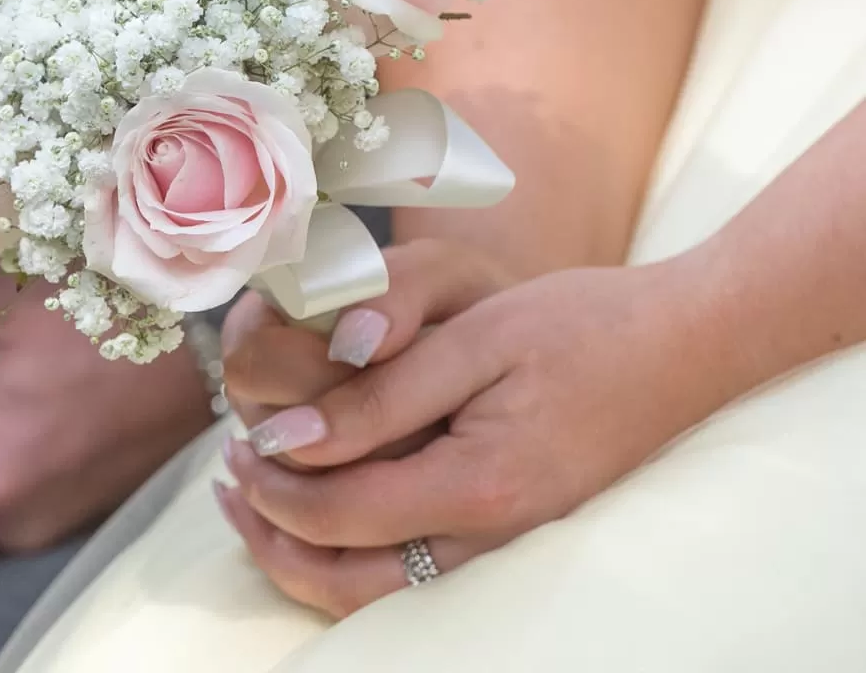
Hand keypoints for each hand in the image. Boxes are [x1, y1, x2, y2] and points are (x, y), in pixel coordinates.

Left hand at [214, 256, 733, 617]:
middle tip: (228, 482)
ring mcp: (510, 541)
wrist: (685, 341)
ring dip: (307, 555)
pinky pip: (417, 573)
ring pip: (381, 592)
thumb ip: (378, 397)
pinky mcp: (515, 530)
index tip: (237, 442)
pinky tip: (325, 504)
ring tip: (254, 499)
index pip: (342, 513)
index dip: (276, 485)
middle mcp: (496, 533)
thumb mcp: (470, 337)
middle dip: (276, 539)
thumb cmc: (579, 322)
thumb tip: (288, 441)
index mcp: (480, 483)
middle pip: (352, 582)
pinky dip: (355, 552)